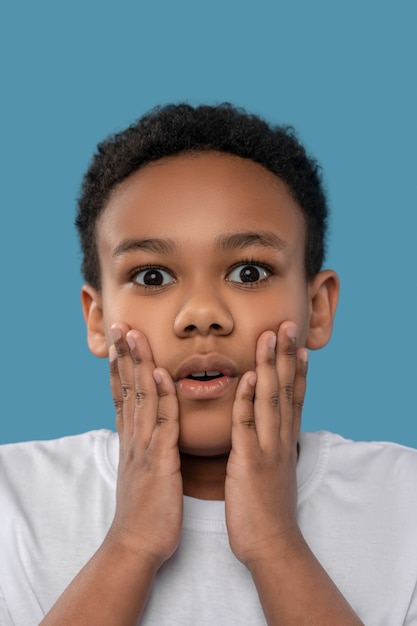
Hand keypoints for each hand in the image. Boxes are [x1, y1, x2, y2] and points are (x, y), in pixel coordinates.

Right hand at [106, 323, 182, 569]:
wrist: (137, 546)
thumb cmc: (146, 512)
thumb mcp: (141, 473)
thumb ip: (143, 449)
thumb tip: (146, 434)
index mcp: (131, 441)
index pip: (122, 396)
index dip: (120, 368)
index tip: (119, 344)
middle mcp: (133, 438)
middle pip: (127, 389)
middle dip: (123, 356)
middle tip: (120, 327)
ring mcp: (144, 447)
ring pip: (141, 397)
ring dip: (138, 364)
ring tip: (134, 336)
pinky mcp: (160, 459)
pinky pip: (163, 421)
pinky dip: (162, 395)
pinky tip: (161, 373)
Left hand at [225, 321, 307, 567]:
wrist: (271, 545)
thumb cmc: (267, 510)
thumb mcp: (274, 472)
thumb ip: (272, 448)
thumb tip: (272, 433)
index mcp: (284, 442)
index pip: (294, 398)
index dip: (297, 369)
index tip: (299, 344)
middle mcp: (280, 440)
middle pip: (286, 390)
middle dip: (286, 355)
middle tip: (288, 326)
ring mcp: (267, 449)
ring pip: (270, 400)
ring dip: (270, 366)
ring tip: (271, 337)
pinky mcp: (250, 462)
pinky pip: (247, 425)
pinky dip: (247, 400)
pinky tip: (246, 378)